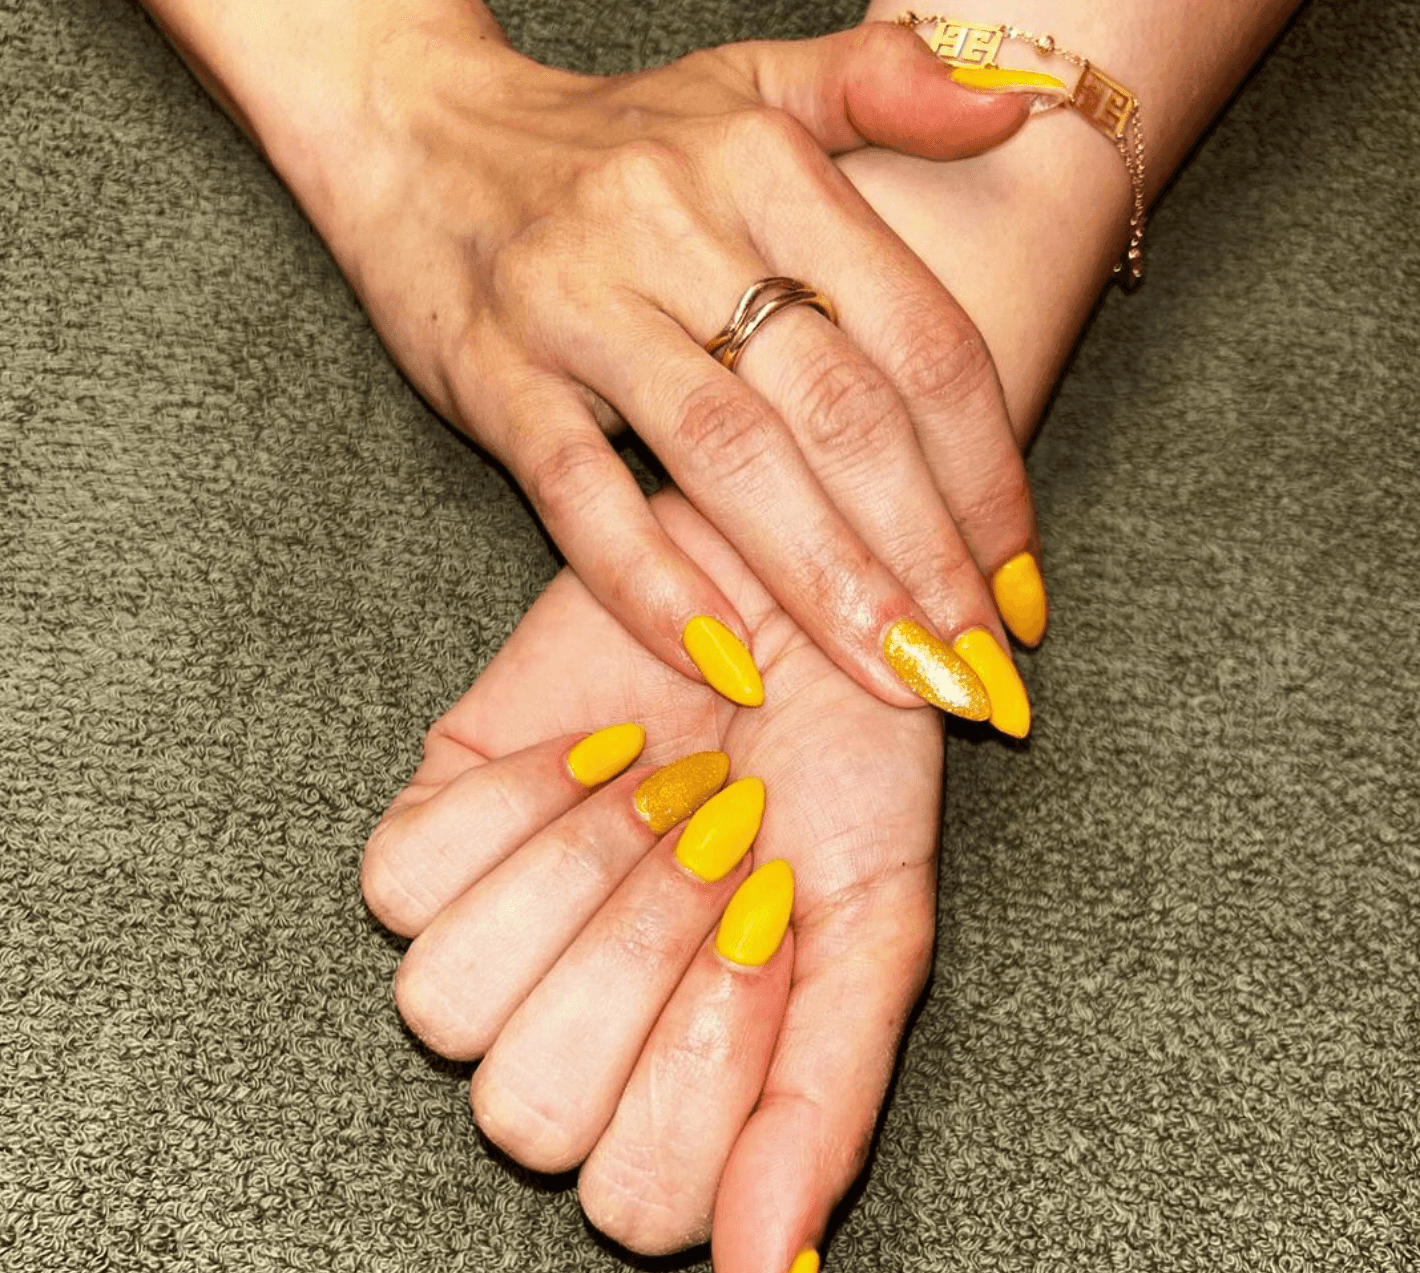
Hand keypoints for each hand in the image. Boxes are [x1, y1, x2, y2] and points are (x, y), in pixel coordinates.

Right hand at [166, 0, 1046, 725]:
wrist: (413, 134)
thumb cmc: (607, 143)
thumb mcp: (748, 84)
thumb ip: (881, 88)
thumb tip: (1018, 101)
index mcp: (766, 162)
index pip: (918, 339)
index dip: (987, 477)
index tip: (1023, 593)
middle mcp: (677, 222)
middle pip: (841, 412)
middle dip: (926, 560)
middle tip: (978, 678)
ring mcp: (577, 300)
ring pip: (727, 457)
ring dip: (822, 586)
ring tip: (892, 681)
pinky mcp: (492, 373)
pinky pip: (579, 491)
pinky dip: (651, 583)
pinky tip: (723, 661)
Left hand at [362, 484, 943, 1272]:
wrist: (792, 599)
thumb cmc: (850, 768)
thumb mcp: (874, 942)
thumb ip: (817, 1132)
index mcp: (684, 1101)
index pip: (635, 1208)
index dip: (707, 1071)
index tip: (777, 927)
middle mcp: (568, 1047)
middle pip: (524, 1121)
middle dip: (643, 961)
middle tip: (726, 841)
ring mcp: (485, 949)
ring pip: (444, 1010)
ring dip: (584, 876)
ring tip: (669, 787)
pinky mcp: (425, 841)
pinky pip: (404, 882)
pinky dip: (520, 798)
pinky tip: (598, 748)